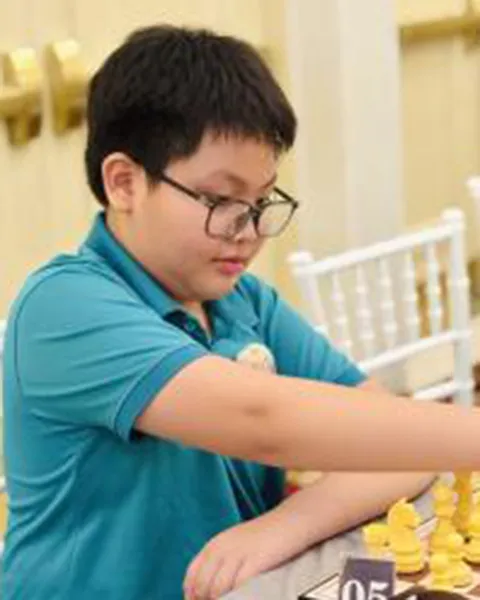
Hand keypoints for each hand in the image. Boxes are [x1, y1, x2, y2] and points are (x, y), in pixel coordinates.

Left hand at [183, 509, 310, 599]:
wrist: (291, 520)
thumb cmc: (264, 537)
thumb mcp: (234, 543)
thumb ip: (219, 560)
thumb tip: (204, 589)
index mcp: (215, 544)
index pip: (192, 576)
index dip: (192, 595)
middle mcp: (223, 548)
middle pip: (202, 586)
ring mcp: (239, 553)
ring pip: (217, 589)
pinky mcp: (256, 560)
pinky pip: (239, 586)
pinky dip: (237, 598)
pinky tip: (242, 599)